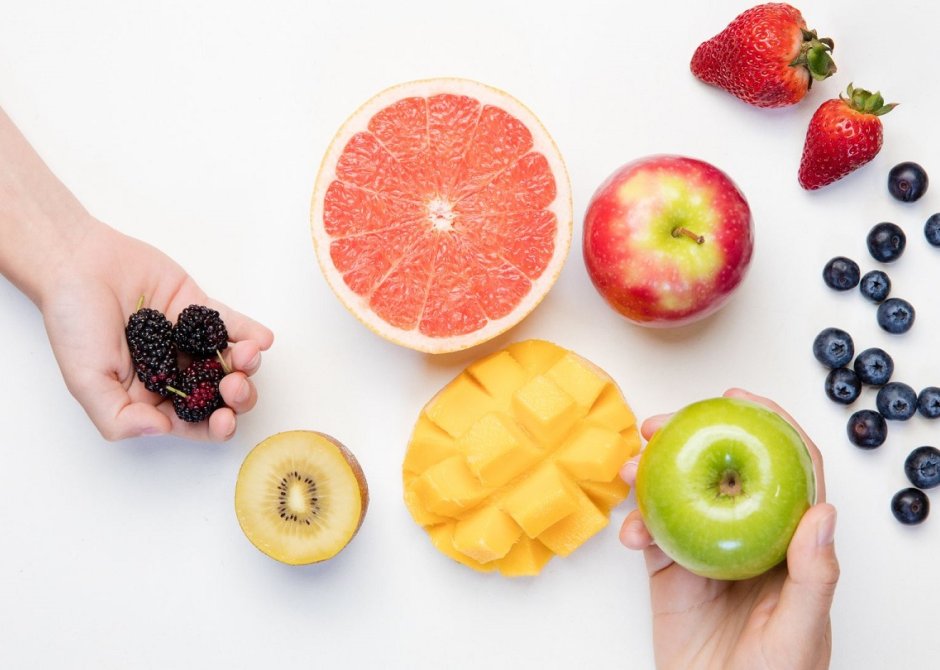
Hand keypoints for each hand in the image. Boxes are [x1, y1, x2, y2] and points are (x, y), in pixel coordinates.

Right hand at [38, 217, 273, 440]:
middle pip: (221, 396)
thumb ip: (118, 416)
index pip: (193, 423)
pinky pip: (232, 325)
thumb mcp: (86, 381)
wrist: (77, 264)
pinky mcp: (200, 310)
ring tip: (247, 355)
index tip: (224, 421)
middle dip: (238, 397)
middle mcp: (176, 372)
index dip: (214, 428)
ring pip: (231, 362)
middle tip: (234, 385)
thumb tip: (160, 430)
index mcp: (152, 397)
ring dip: (248, 365)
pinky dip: (251, 332)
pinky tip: (261, 339)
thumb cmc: (74, 322)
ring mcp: (191, 342)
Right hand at [620, 388, 838, 669]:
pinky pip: (649, 534)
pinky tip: (629, 532)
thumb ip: (813, 575)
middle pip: (722, 469)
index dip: (768, 426)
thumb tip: (823, 512)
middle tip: (659, 425)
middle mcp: (745, 536)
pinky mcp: (668, 571)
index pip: (787, 470)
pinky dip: (634, 525)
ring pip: (677, 493)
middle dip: (689, 437)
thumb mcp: (802, 630)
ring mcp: (703, 550)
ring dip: (650, 474)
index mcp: (786, 542)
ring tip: (630, 468)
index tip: (737, 400)